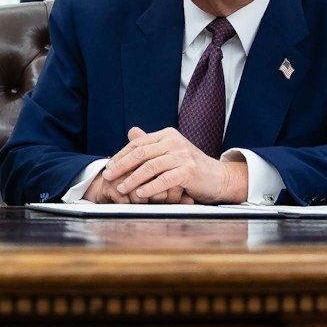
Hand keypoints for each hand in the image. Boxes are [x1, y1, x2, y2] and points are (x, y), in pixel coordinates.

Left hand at [87, 126, 248, 204]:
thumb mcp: (170, 151)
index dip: (120, 156)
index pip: (137, 143)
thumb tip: (130, 132)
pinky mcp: (189, 171)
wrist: (218, 177)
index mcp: (167, 135)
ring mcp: (182, 155)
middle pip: (140, 153)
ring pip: (150, 167)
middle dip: (121, 166)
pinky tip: (140, 194)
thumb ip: (151, 144)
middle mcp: (174, 142)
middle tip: (108, 177)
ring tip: (121, 189)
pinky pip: (164, 180)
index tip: (108, 167)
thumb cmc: (190, 167)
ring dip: (132, 179)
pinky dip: (150, 187)